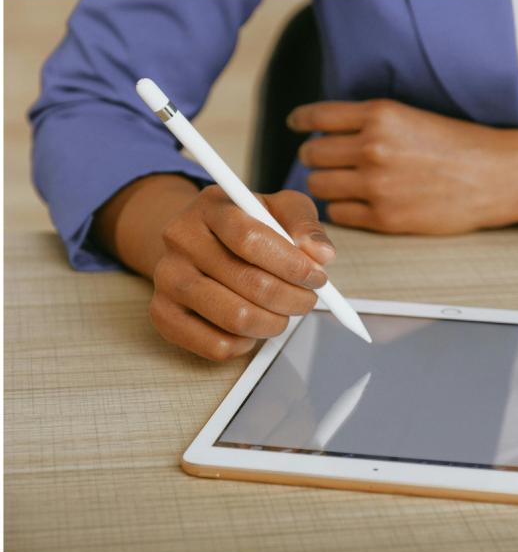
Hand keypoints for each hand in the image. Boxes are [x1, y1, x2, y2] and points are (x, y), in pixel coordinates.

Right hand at [149, 186, 334, 359]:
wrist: (197, 241)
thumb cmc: (247, 225)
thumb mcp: (280, 208)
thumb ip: (305, 224)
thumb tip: (321, 254)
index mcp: (211, 206)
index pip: (252, 240)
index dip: (292, 265)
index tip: (317, 277)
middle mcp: (181, 239)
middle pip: (249, 283)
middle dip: (293, 298)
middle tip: (307, 299)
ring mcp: (167, 278)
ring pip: (235, 318)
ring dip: (274, 323)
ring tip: (283, 312)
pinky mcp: (163, 313)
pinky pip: (216, 345)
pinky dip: (246, 343)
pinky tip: (253, 326)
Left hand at [288, 99, 517, 233]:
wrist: (496, 176)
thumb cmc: (459, 145)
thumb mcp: (411, 117)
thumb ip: (370, 123)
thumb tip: (329, 135)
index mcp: (379, 115)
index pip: (317, 117)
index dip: (301, 122)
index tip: (297, 126)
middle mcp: (373, 147)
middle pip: (312, 154)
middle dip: (316, 158)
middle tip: (328, 163)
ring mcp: (376, 185)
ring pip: (320, 185)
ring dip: (327, 185)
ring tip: (346, 185)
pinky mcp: (384, 217)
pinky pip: (339, 214)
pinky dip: (343, 210)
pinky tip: (359, 204)